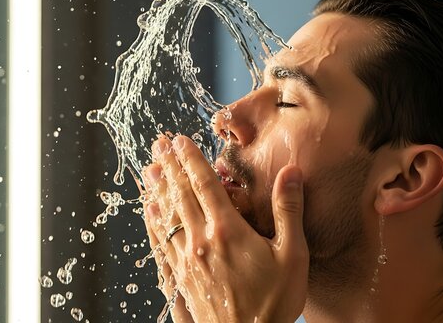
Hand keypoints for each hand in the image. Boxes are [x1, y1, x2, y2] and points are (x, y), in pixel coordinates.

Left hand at [141, 135, 308, 322]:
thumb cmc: (275, 302)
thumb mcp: (293, 256)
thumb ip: (289, 211)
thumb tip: (292, 172)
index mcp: (227, 230)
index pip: (204, 184)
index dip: (191, 159)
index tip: (180, 139)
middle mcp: (201, 241)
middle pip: (180, 195)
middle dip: (169, 166)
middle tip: (158, 144)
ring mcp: (187, 261)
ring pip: (166, 216)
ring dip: (157, 189)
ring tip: (149, 169)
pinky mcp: (181, 278)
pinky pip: (161, 243)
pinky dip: (154, 223)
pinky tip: (149, 213)